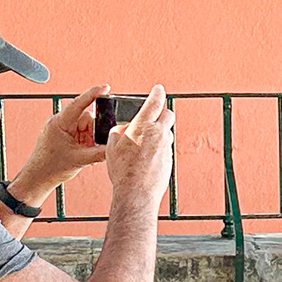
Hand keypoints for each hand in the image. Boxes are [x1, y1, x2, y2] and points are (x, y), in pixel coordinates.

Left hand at [8, 86, 108, 209]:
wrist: (37, 179)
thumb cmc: (51, 168)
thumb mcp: (80, 160)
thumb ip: (100, 152)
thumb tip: (115, 147)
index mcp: (60, 123)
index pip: (79, 103)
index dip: (93, 94)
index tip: (106, 87)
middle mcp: (59, 122)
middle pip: (86, 118)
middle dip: (93, 131)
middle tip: (92, 146)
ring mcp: (61, 129)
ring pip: (84, 127)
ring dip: (89, 139)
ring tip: (86, 153)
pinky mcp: (63, 135)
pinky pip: (79, 133)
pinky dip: (85, 142)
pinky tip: (84, 153)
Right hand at [106, 85, 173, 215]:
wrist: (136, 193)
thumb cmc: (122, 170)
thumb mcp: (112, 147)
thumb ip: (119, 132)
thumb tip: (125, 129)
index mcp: (144, 126)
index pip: (154, 102)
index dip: (157, 93)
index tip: (158, 88)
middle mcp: (158, 134)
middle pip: (168, 115)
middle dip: (163, 112)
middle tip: (155, 115)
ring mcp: (166, 147)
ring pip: (167, 133)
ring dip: (159, 133)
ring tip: (144, 143)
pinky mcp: (169, 160)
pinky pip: (165, 149)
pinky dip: (158, 149)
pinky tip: (147, 159)